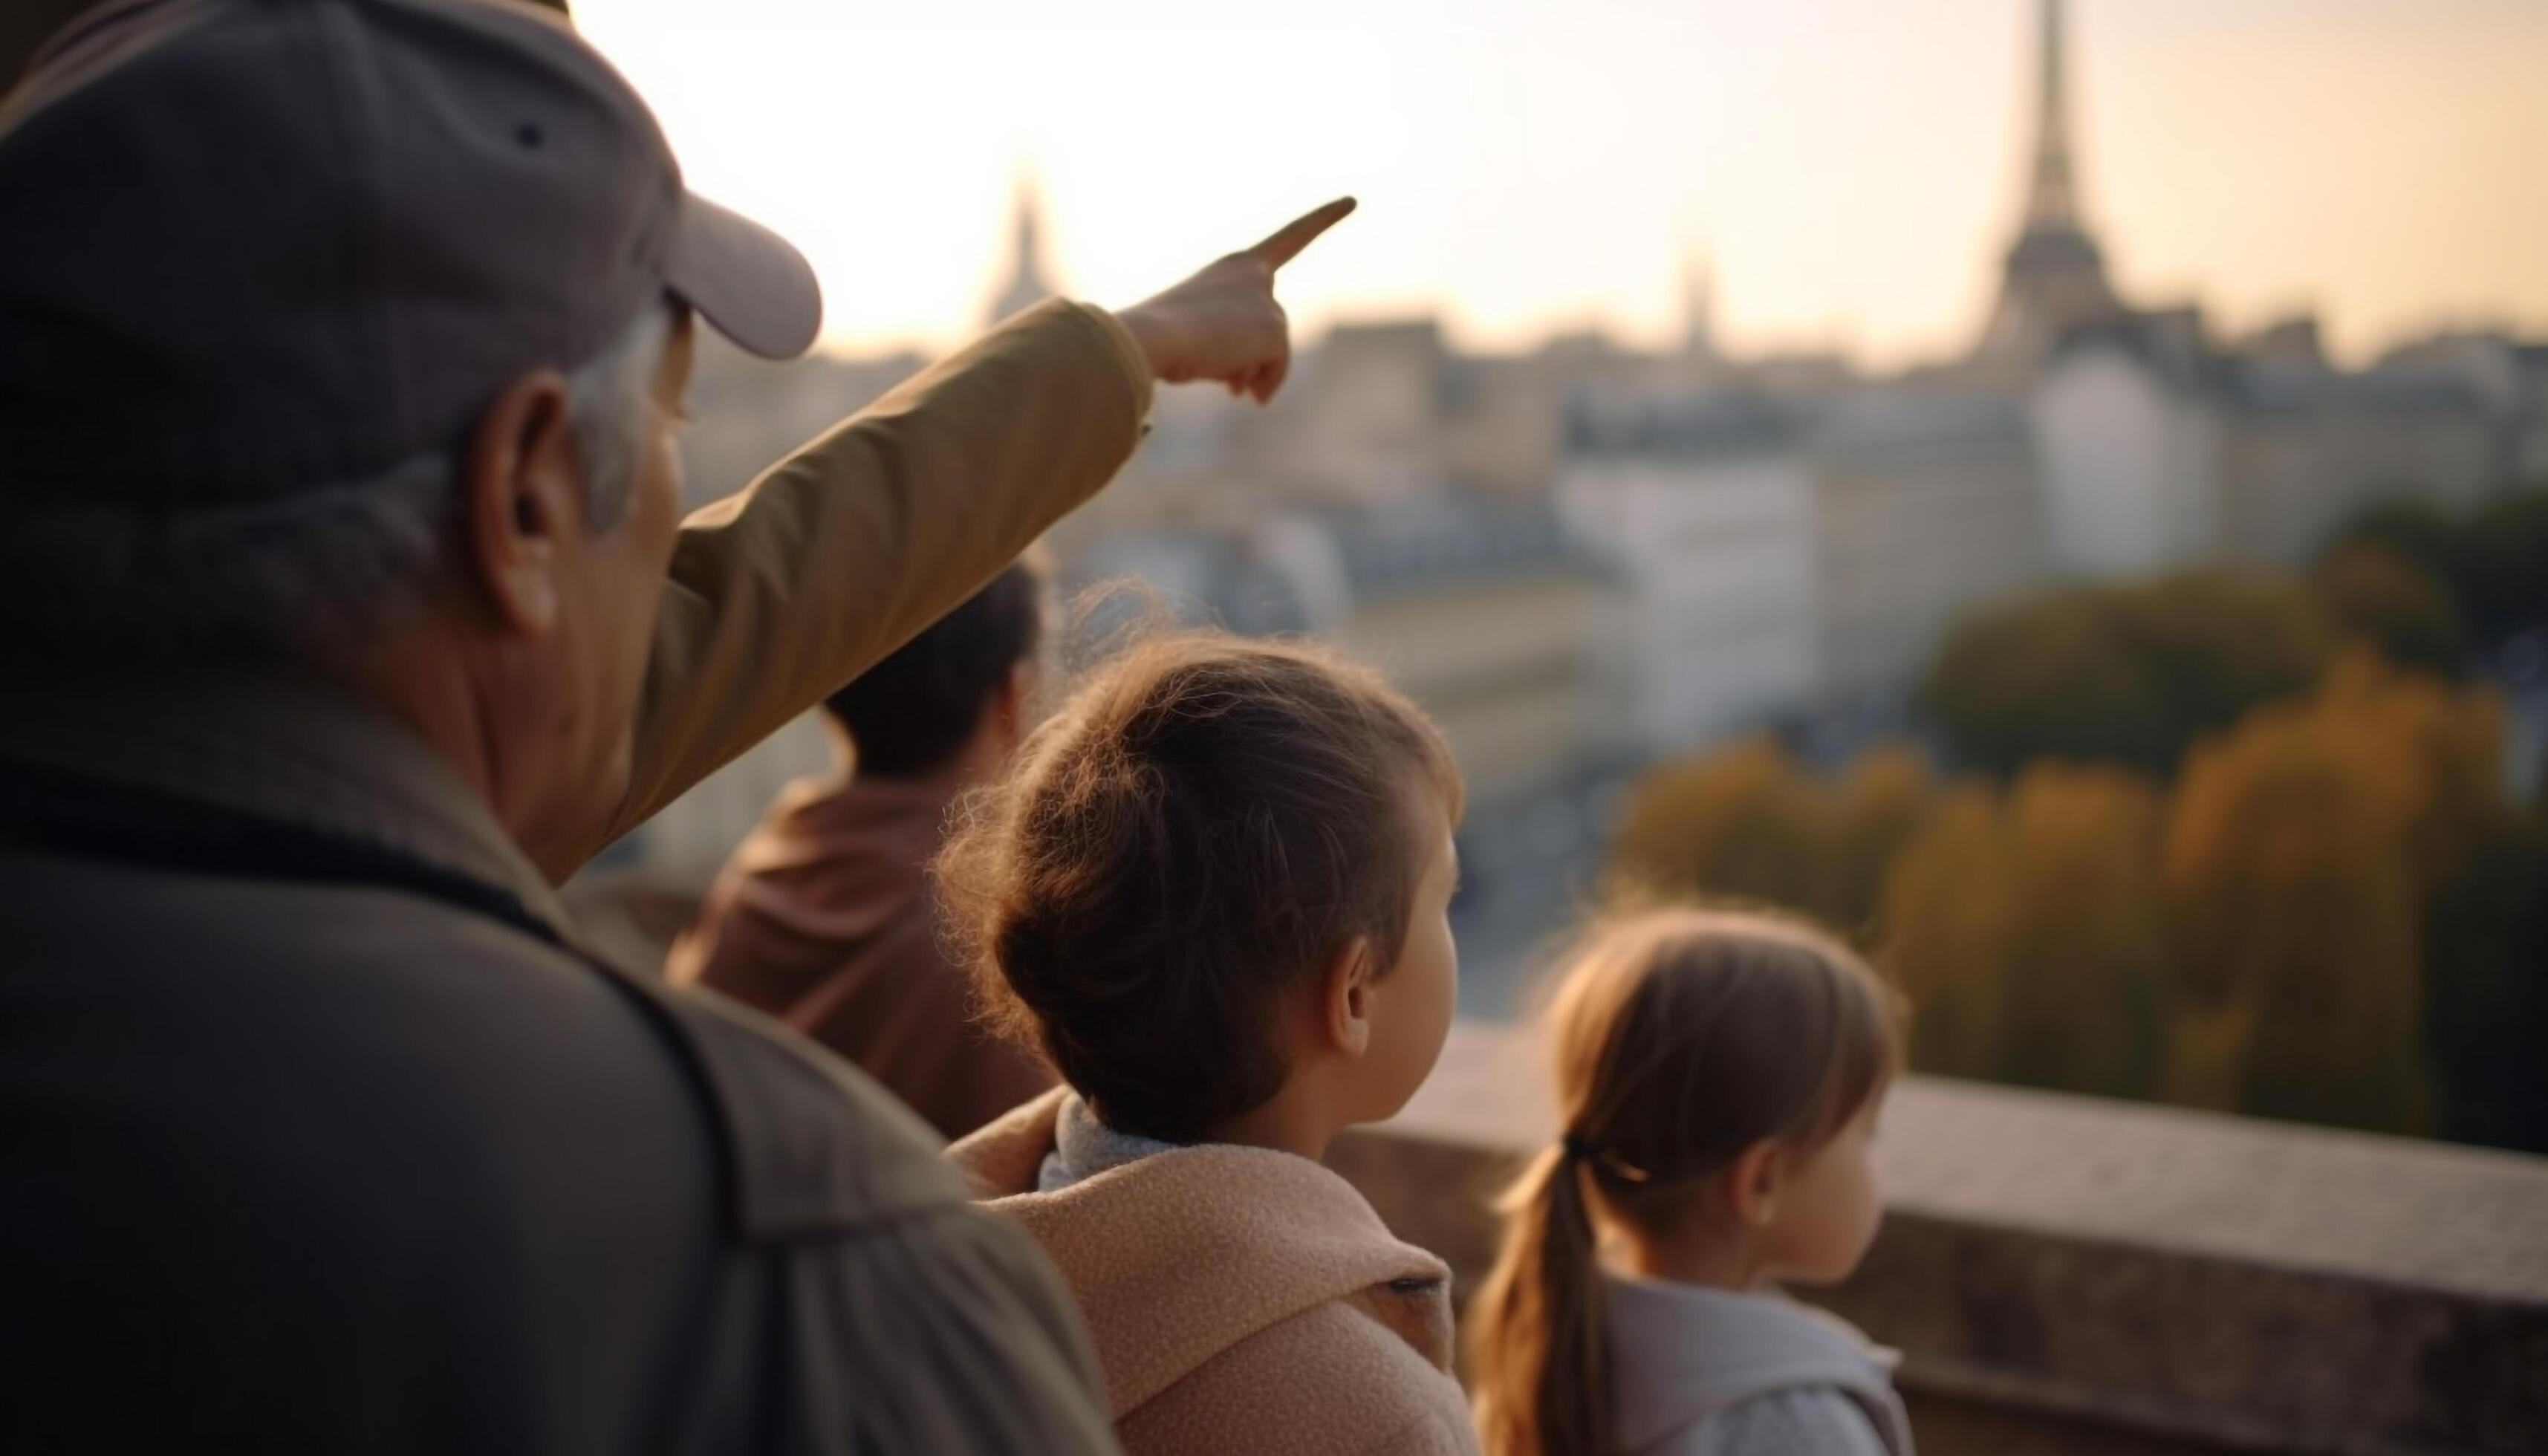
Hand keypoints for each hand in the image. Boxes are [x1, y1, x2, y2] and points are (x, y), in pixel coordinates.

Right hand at [1113, 197, 1355, 404]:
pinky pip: (1278, 366)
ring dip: (1251, 372)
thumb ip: (1231, 352)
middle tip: (1238, 390)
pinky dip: (1265, 382)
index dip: (1323, 220)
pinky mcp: (1275, 326)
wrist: (1149, 338)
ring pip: (1271, 350)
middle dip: (1258, 360)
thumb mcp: (1199, 340)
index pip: (1289, 238)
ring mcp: (1266, 298)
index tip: (1353, 201)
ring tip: (1223, 382)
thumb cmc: (1160, 339)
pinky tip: (1245, 395)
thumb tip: (1250, 387)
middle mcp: (1255, 274)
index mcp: (1234, 266)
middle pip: (1271, 327)